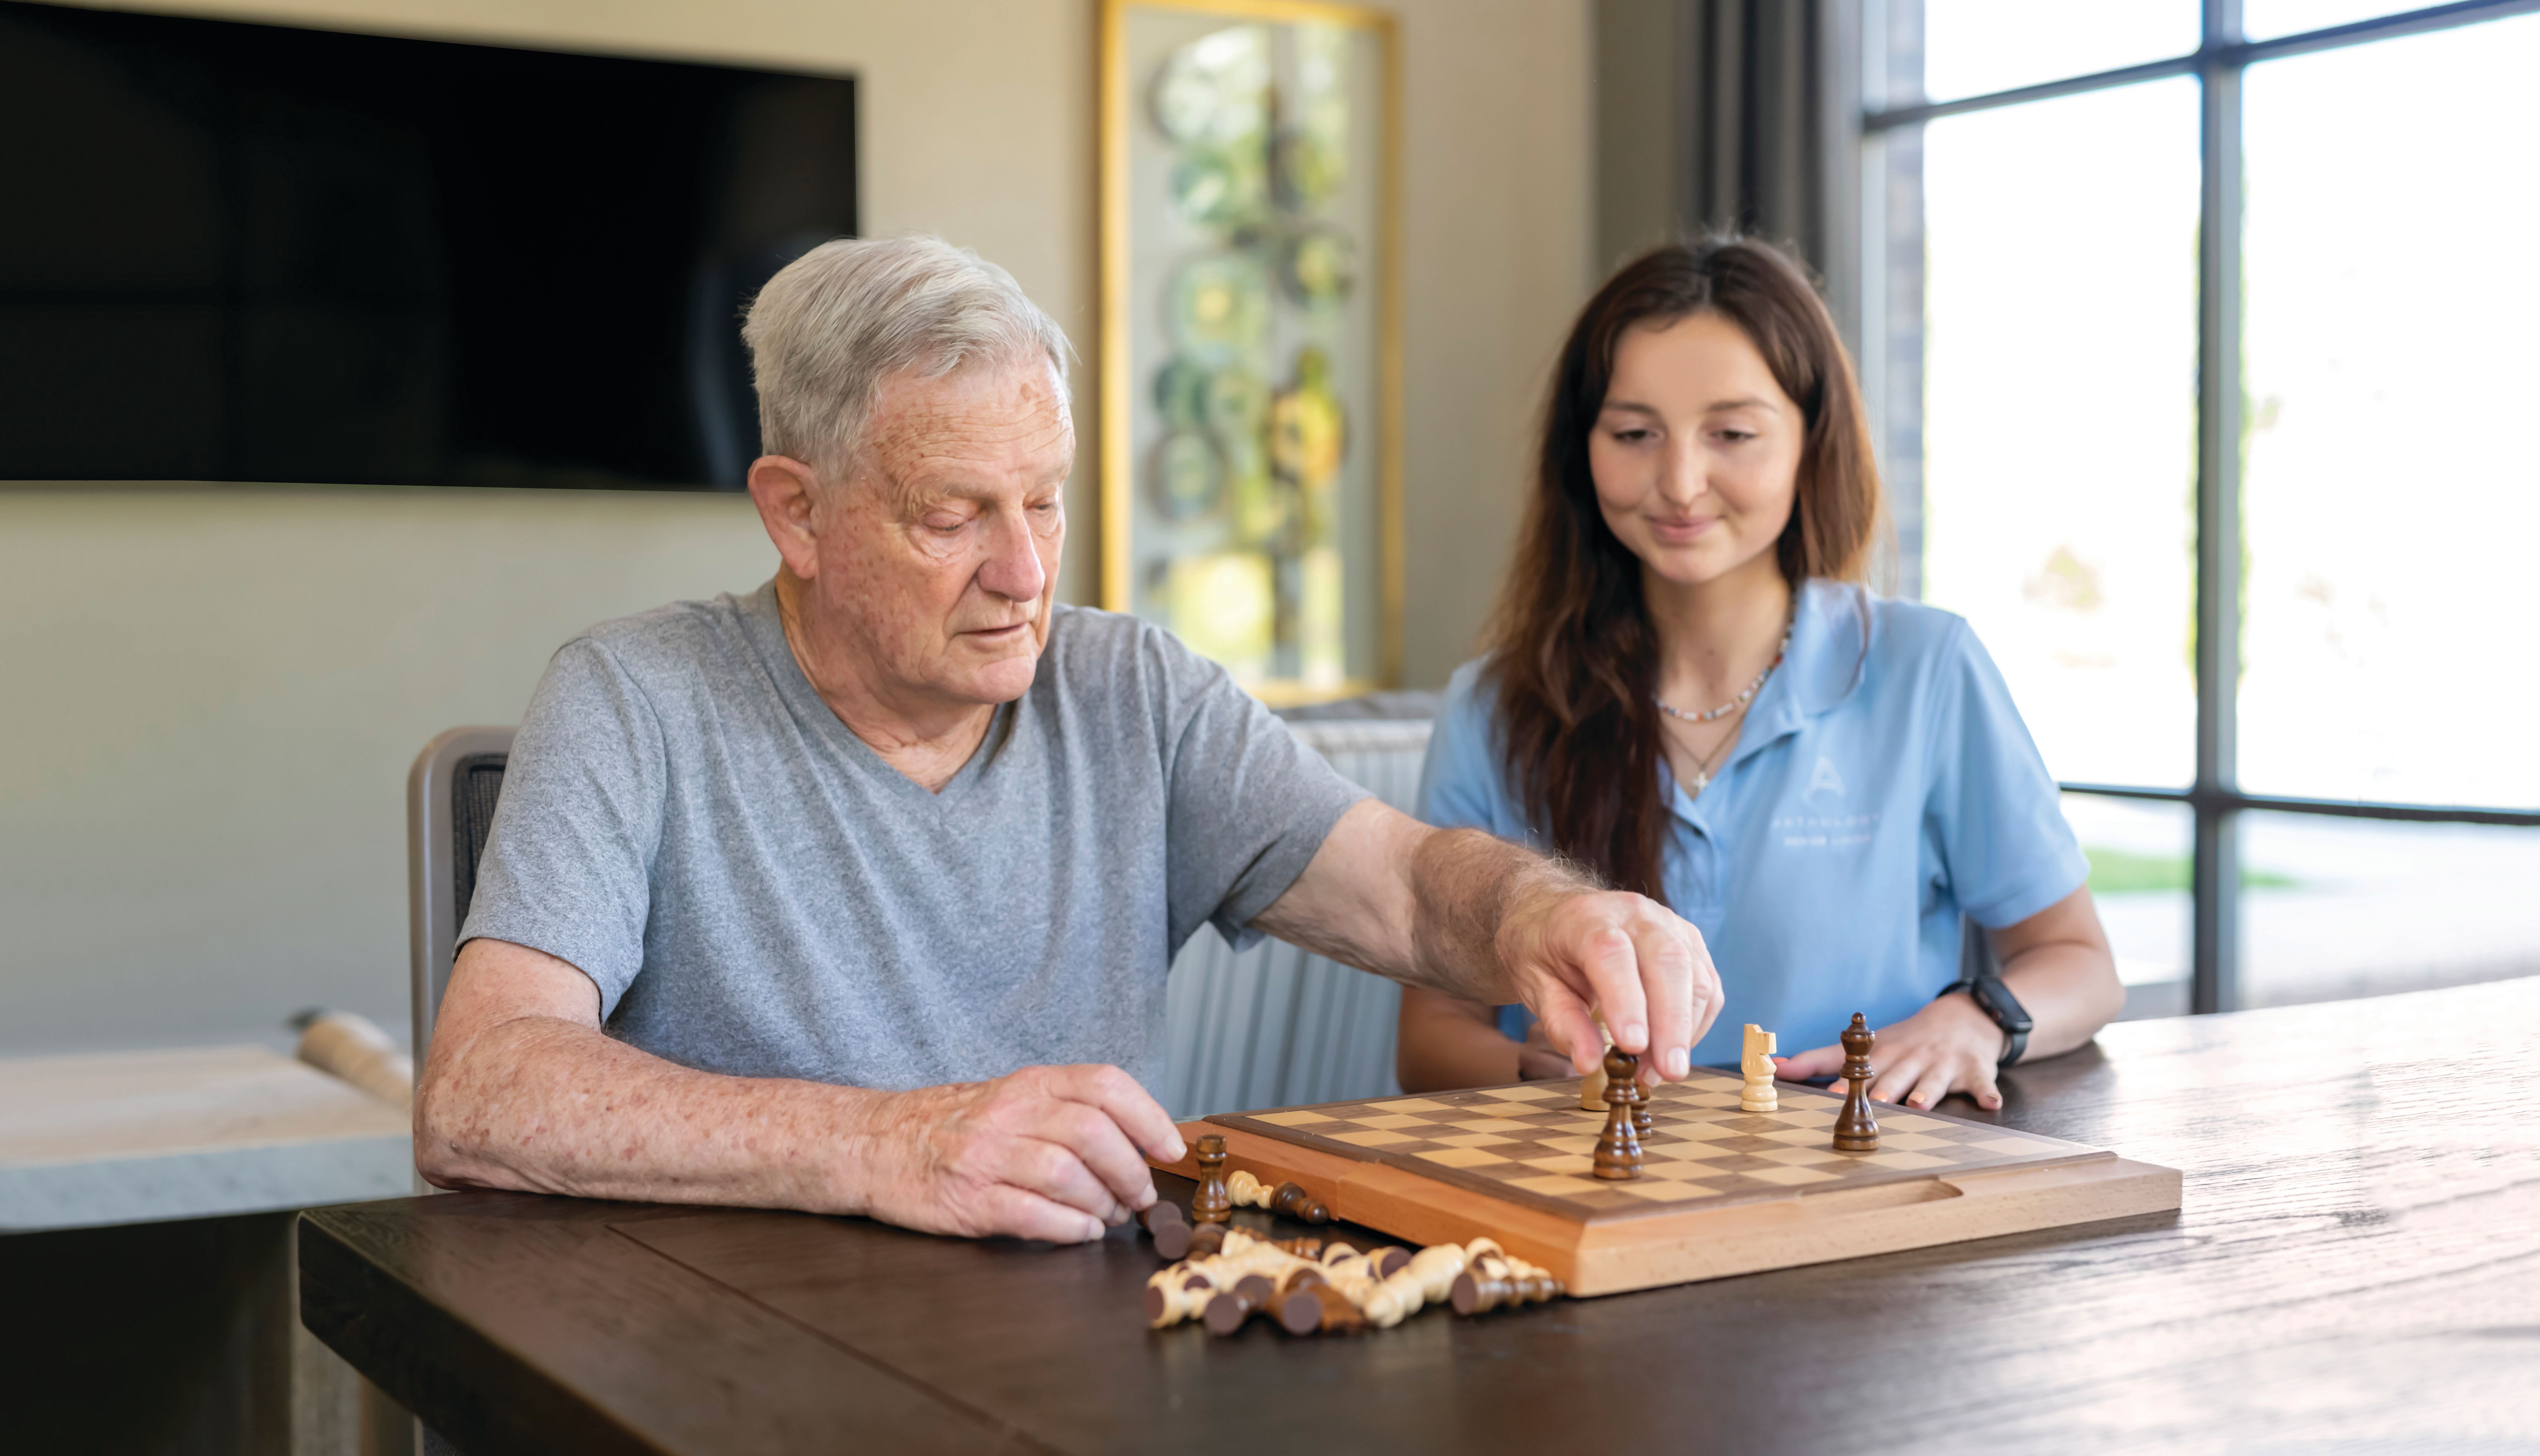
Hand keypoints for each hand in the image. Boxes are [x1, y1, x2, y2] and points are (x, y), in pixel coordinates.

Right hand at [853, 1064, 1184, 1242]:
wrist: (873, 1144)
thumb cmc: (953, 1126)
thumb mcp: (1010, 1098)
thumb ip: (1066, 1111)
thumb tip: (1138, 1142)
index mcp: (1027, 1084)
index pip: (1105, 1085)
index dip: (1149, 1117)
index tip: (1170, 1149)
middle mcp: (1009, 1113)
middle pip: (1094, 1135)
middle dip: (1131, 1172)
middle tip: (1138, 1197)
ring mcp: (986, 1157)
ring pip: (1069, 1177)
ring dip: (1102, 1205)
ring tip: (1106, 1217)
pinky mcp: (967, 1200)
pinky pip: (1033, 1215)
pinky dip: (1069, 1229)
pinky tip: (1079, 1233)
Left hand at [1496, 887, 1720, 1081]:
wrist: (1558, 914)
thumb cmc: (1545, 951)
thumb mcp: (1535, 986)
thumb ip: (1562, 1024)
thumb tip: (1589, 1063)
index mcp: (1584, 919)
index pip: (1611, 954)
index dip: (1625, 1000)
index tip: (1632, 1047)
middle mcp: (1633, 914)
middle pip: (1667, 961)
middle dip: (1672, 1023)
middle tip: (1667, 1072)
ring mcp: (1668, 924)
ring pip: (1695, 975)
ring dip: (1685, 1030)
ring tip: (1660, 1070)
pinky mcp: (1689, 941)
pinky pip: (1707, 985)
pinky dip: (1697, 1023)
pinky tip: (1674, 1048)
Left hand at [1774, 995, 2006, 1110]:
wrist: (1964, 1017)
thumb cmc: (1904, 1040)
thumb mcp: (1865, 1046)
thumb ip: (1818, 1059)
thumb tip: (1773, 1066)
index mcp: (1883, 1054)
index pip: (1860, 1068)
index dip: (1843, 1081)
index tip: (1827, 1094)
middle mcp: (1911, 1058)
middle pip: (1896, 1075)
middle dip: (1885, 1089)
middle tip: (1876, 1102)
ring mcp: (1943, 1064)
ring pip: (1933, 1080)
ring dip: (1927, 1091)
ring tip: (1920, 1103)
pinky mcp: (1975, 1070)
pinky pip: (1982, 1083)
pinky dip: (1987, 1092)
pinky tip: (1990, 1103)